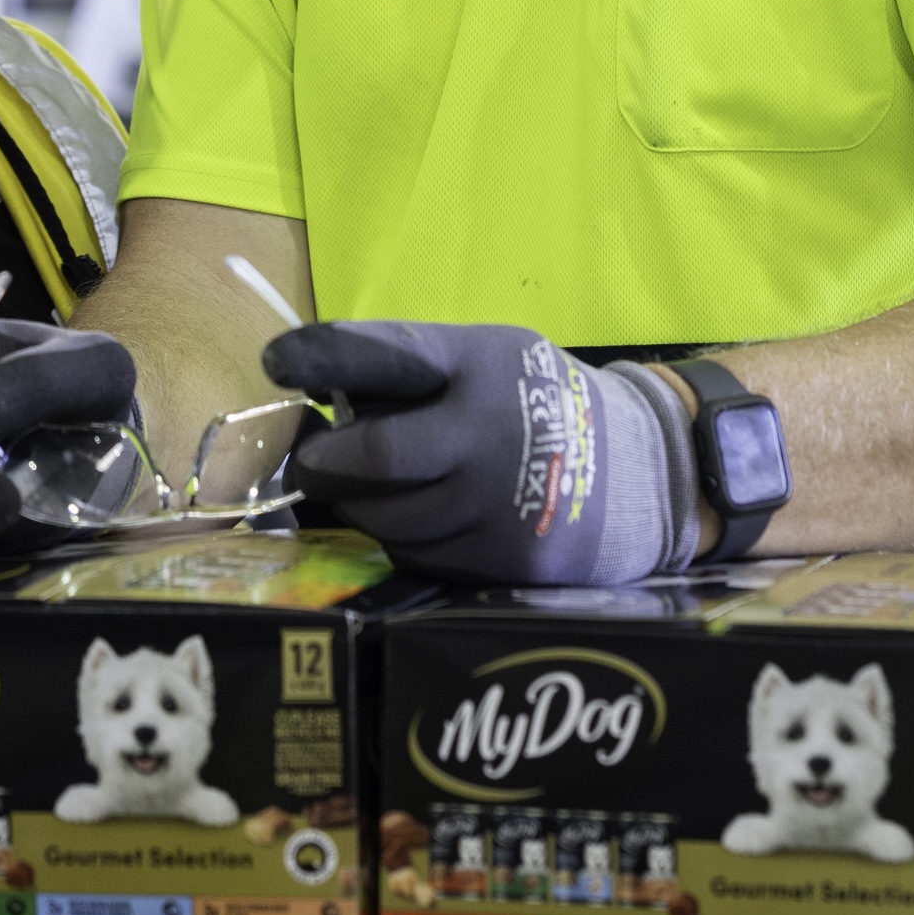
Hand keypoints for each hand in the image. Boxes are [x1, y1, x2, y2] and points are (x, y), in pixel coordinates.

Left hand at [263, 320, 698, 585]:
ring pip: (384, 517)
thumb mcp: (488, 357)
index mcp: (480, 364)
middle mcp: (487, 434)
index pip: (388, 352)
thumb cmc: (536, 404)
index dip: (324, 355)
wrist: (636, 475)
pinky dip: (405, 538)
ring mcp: (496, 505)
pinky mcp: (503, 562)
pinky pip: (418, 556)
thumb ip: (414, 370)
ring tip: (375, 488)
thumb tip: (322, 392)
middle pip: (368, 457)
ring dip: (362, 504)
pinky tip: (426, 517)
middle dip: (325, 461)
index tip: (277, 359)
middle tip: (316, 458)